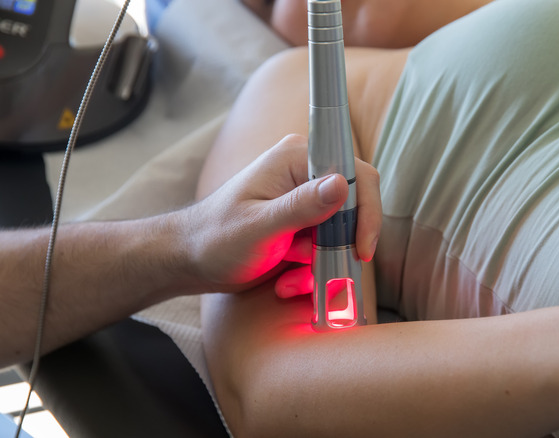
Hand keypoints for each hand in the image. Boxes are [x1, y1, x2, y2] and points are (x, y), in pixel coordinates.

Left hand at [181, 134, 381, 292]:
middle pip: (354, 209)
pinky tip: (286, 281)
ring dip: (321, 264)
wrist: (190, 261)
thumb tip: (341, 185)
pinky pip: (327, 249)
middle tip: (319, 269)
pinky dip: (311, 271)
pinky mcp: (303, 224)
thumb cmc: (214, 239)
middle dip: (338, 247)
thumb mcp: (259, 227)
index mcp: (296, 159)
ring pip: (342, 235)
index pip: (356, 175)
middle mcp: (306, 174)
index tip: (361, 248)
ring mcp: (305, 200)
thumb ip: (301, 207)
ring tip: (288, 279)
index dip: (367, 212)